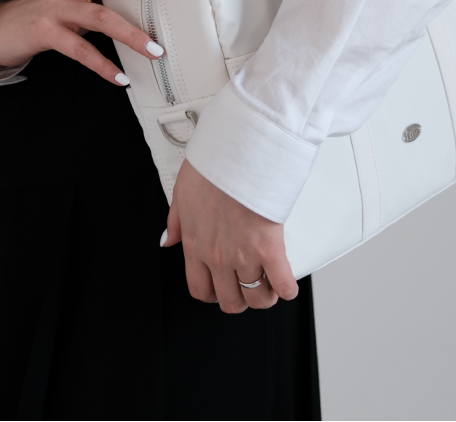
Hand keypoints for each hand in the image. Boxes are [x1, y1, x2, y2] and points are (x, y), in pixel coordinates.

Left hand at [164, 160, 297, 312]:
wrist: (237, 154)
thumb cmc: (212, 168)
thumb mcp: (180, 194)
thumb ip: (175, 222)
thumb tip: (169, 240)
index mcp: (196, 246)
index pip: (200, 290)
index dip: (213, 295)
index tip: (222, 288)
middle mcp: (218, 257)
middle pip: (231, 301)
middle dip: (241, 299)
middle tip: (249, 287)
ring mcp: (244, 256)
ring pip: (257, 298)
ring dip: (265, 296)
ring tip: (270, 286)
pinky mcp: (269, 248)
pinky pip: (282, 284)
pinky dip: (287, 288)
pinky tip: (287, 283)